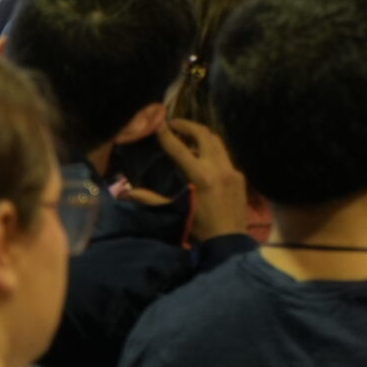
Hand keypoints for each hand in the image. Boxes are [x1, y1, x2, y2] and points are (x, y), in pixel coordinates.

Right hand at [157, 117, 249, 241]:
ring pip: (217, 142)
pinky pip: (225, 156)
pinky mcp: (239, 176)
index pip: (180, 148)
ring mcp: (232, 170)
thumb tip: (127, 192)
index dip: (166, 134)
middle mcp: (218, 168)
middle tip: (174, 124)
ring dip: (201, 135)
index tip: (157, 123)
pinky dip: (212, 151)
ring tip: (187, 136)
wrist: (230, 242)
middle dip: (187, 125)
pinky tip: (204, 157)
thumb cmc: (200, 230)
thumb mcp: (175, 213)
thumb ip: (151, 199)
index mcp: (201, 176)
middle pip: (203, 134)